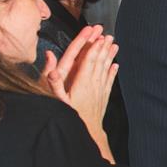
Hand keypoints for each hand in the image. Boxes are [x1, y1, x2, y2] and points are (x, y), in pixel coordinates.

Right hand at [46, 25, 117, 153]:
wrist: (87, 132)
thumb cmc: (70, 115)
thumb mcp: (58, 99)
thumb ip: (54, 82)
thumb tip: (51, 67)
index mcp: (82, 83)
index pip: (88, 61)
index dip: (93, 48)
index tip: (97, 37)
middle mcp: (93, 84)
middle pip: (99, 62)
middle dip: (103, 48)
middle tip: (107, 35)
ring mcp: (100, 90)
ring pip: (106, 69)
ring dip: (110, 56)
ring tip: (115, 45)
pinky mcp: (103, 96)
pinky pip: (109, 81)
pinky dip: (113, 72)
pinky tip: (116, 65)